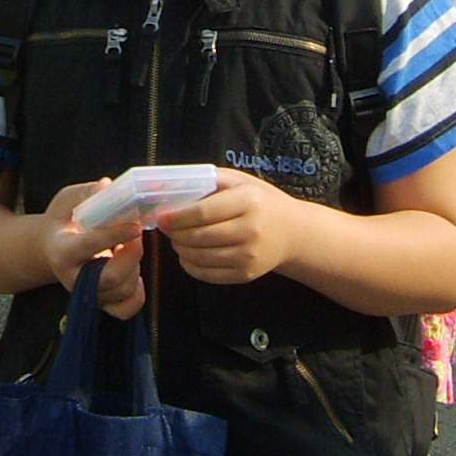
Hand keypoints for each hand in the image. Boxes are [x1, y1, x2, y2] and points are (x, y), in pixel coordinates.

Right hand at [41, 180, 145, 316]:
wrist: (51, 248)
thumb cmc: (62, 220)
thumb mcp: (68, 200)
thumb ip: (87, 193)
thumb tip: (107, 186)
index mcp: (62, 251)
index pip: (89, 246)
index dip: (114, 235)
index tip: (134, 224)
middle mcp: (73, 278)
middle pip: (111, 276)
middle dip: (132, 254)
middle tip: (136, 234)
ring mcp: (87, 295)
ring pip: (122, 289)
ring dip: (135, 266)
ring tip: (128, 247)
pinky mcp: (99, 304)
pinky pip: (125, 310)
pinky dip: (137, 294)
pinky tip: (134, 273)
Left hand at [158, 170, 306, 285]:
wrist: (292, 232)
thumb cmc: (260, 202)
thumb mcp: (240, 182)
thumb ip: (207, 181)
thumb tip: (168, 186)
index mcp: (249, 202)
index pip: (203, 212)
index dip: (177, 217)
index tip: (162, 217)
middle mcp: (251, 230)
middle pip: (199, 236)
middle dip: (175, 233)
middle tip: (166, 228)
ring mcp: (249, 256)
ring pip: (200, 257)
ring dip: (180, 249)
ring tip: (177, 239)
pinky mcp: (246, 274)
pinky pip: (208, 274)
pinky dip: (190, 265)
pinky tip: (188, 254)